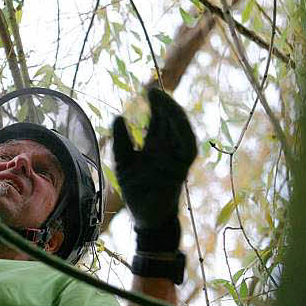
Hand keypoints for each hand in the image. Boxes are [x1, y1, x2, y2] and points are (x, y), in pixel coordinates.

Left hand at [112, 87, 196, 249]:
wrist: (146, 215)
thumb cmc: (136, 189)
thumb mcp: (124, 161)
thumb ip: (121, 140)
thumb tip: (118, 116)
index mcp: (156, 144)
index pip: (159, 119)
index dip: (157, 105)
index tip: (150, 92)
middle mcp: (169, 148)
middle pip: (171, 120)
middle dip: (165, 105)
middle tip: (154, 91)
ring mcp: (177, 157)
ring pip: (181, 129)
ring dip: (174, 114)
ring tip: (163, 102)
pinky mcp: (182, 168)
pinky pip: (187, 147)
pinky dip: (183, 133)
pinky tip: (175, 121)